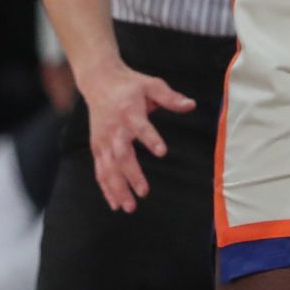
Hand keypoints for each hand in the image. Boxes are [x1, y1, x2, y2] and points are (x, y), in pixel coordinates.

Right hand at [81, 61, 195, 212]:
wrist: (99, 82)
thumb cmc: (131, 85)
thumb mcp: (152, 85)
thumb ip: (171, 97)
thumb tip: (191, 105)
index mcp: (129, 112)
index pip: (140, 127)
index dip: (150, 139)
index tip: (162, 151)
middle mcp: (114, 129)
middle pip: (121, 155)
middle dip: (131, 175)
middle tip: (144, 192)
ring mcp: (103, 141)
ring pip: (108, 168)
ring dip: (117, 188)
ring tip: (129, 207)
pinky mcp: (97, 147)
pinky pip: (100, 171)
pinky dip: (106, 188)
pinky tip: (115, 203)